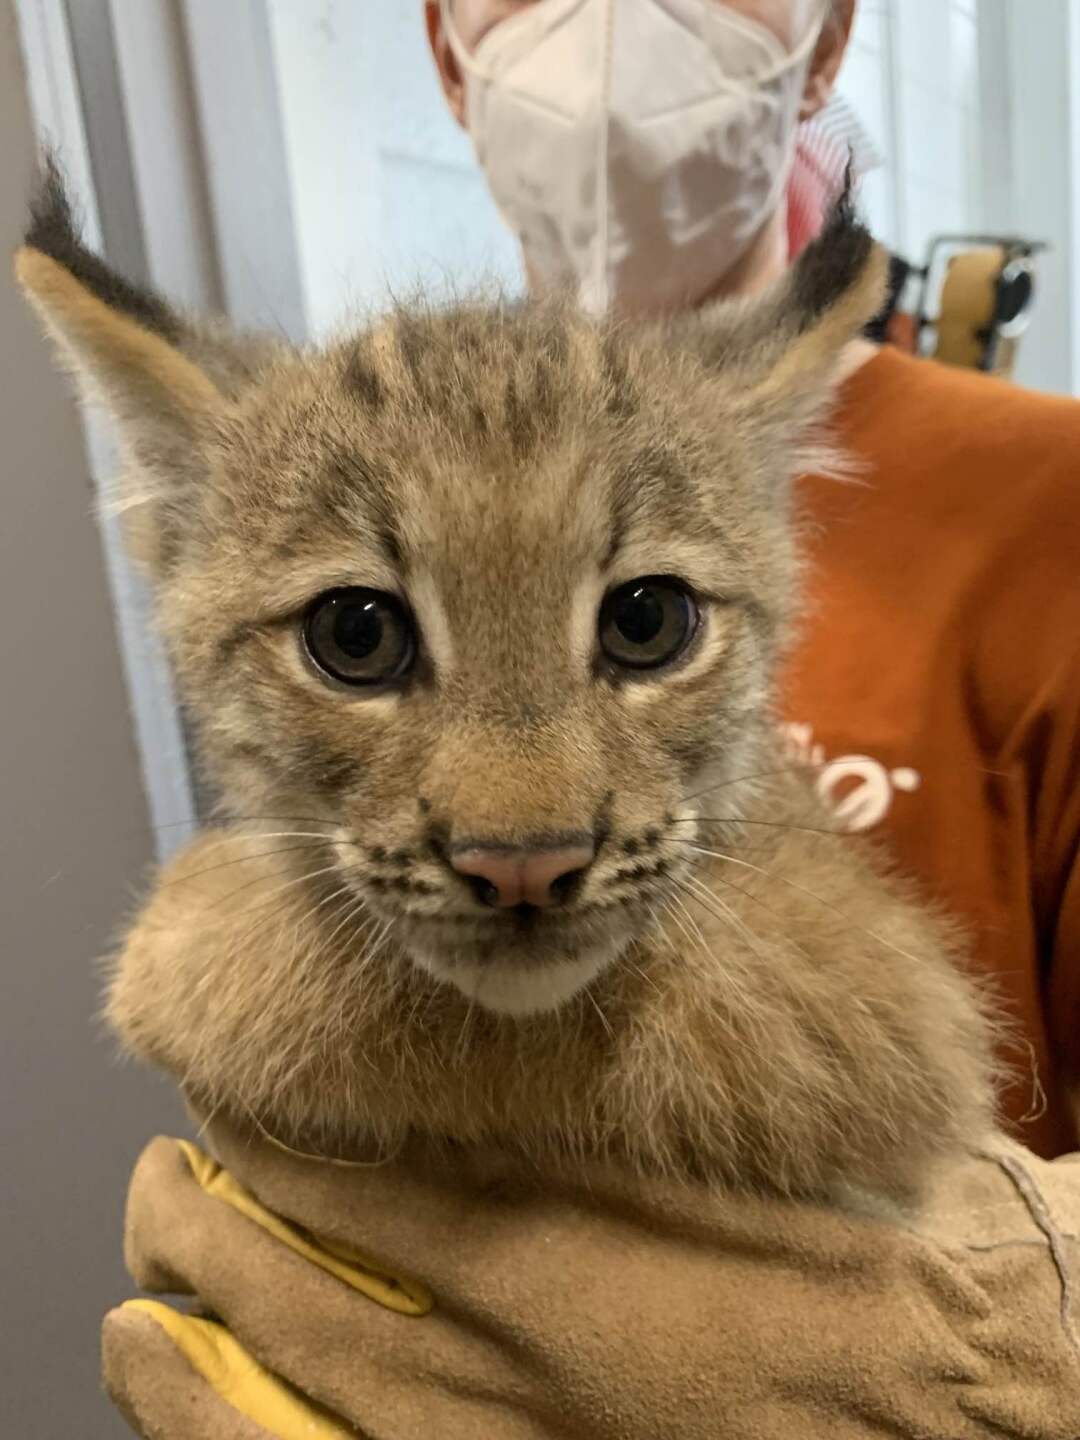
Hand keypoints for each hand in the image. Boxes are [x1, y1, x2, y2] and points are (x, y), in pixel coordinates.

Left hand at [103, 1118, 1079, 1438]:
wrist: (900, 1406)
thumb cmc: (798, 1272)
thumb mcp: (670, 1169)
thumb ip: (543, 1137)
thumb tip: (433, 1094)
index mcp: (515, 1252)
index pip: (328, 1175)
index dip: (252, 1129)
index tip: (217, 1095)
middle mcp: (466, 1364)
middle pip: (269, 1280)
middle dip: (190, 1216)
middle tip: (158, 1174)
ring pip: (264, 1395)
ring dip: (183, 1333)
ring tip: (141, 1284)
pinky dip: (239, 1433)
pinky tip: (200, 1397)